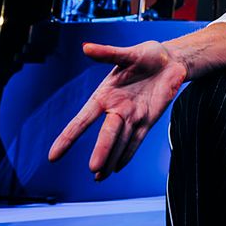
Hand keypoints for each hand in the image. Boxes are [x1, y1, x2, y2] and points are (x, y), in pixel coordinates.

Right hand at [48, 41, 187, 179]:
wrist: (171, 61)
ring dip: (112, 158)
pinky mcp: (149, 119)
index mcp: (105, 95)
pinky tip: (118, 167)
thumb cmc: (148, 55)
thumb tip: (86, 47)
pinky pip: (137, 139)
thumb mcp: (128, 53)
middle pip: (107, 133)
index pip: (83, 120)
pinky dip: (128, 153)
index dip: (68, 137)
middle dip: (101, 150)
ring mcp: (133, 116)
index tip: (54, 155)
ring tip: (100, 178)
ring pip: (121, 141)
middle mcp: (116, 109)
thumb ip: (108, 53)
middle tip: (93, 168)